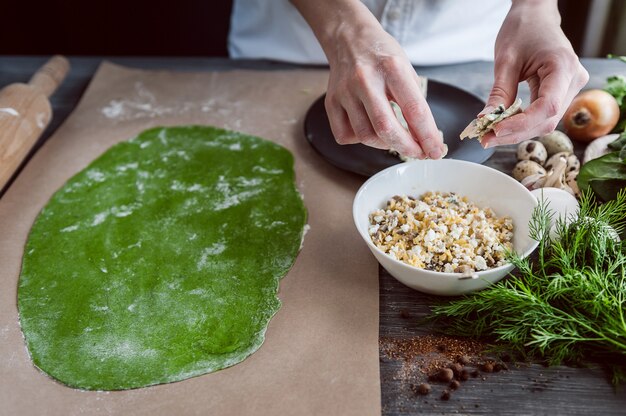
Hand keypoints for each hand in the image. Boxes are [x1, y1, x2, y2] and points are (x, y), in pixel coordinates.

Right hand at [291, 0, 444, 158]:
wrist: (349, 40)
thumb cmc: (382, 57)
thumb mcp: (406, 71)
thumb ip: (415, 103)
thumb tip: (424, 139)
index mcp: (392, 68)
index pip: (414, 110)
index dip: (427, 136)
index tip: (435, 151)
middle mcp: (365, 79)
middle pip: (386, 128)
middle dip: (406, 147)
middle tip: (417, 153)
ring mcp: (345, 92)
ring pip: (365, 136)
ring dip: (384, 144)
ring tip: (393, 137)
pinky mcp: (331, 102)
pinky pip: (345, 136)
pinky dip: (360, 140)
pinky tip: (368, 128)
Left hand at [480, 0, 588, 147]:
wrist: (536, 17)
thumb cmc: (522, 30)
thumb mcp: (505, 61)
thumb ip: (499, 93)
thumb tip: (486, 120)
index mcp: (563, 66)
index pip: (546, 107)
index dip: (521, 124)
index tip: (495, 130)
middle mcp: (574, 80)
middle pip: (547, 119)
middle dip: (515, 133)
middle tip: (485, 139)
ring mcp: (571, 87)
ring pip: (546, 122)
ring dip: (518, 132)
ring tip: (490, 135)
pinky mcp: (562, 92)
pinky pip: (544, 115)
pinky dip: (523, 123)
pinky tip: (503, 126)